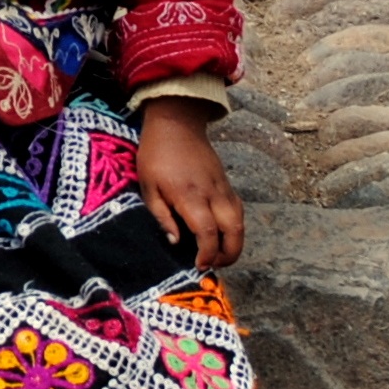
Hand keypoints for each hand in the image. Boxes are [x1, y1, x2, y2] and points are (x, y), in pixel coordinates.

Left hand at [139, 97, 244, 268]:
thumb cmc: (156, 154)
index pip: (207, 232)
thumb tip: (175, 242)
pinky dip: (234, 227)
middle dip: (229, 254)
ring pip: (240, 221)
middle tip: (213, 265)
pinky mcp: (226, 183)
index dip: (207, 254)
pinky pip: (237, 210)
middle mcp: (212, 194)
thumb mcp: (147, 186)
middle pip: (234, 231)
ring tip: (218, 254)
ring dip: (235, 243)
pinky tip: (221, 233)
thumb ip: (162, 216)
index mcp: (190, 196)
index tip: (199, 265)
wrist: (176, 123)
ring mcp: (223, 187)